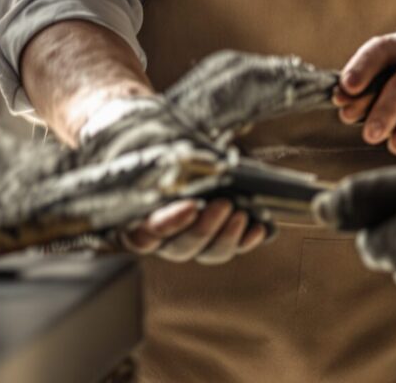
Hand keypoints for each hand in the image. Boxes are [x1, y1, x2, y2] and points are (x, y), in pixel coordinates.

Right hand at [77, 97, 273, 263]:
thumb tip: (182, 154)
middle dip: (204, 229)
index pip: (144, 235)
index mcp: (136, 218)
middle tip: (224, 204)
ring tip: (242, 214)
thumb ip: (163, 154)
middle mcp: (162, 235)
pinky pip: (228, 248)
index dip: (168, 224)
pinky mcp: (214, 238)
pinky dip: (244, 240)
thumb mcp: (157, 145)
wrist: (175, 143)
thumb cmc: (158, 144)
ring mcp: (189, 238)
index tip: (192, 206)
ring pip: (206, 253)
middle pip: (179, 248)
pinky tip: (258, 228)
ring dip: (226, 236)